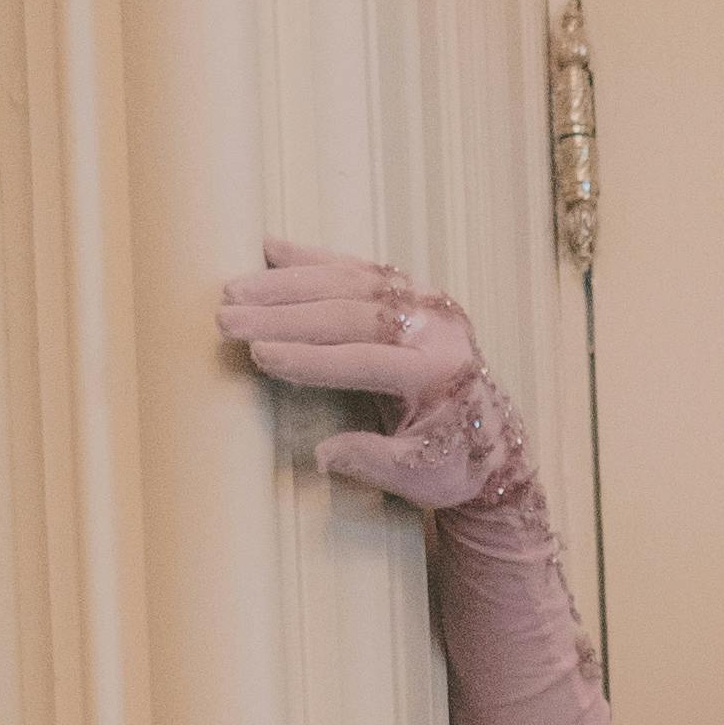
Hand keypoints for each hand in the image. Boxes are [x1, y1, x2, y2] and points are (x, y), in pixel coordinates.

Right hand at [218, 243, 526, 515]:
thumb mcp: (416, 477)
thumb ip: (370, 461)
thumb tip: (320, 454)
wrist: (495, 441)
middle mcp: (435, 327)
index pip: (364, 360)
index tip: (259, 355)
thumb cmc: (452, 465)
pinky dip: (312, 258)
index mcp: (439, 373)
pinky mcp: (412, 290)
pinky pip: (356, 268)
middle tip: (228, 318)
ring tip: (234, 290)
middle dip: (283, 315)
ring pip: (347, 282)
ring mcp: (424, 301)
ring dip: (285, 283)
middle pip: (348, 314)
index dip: (310, 359)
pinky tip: (269, 248)